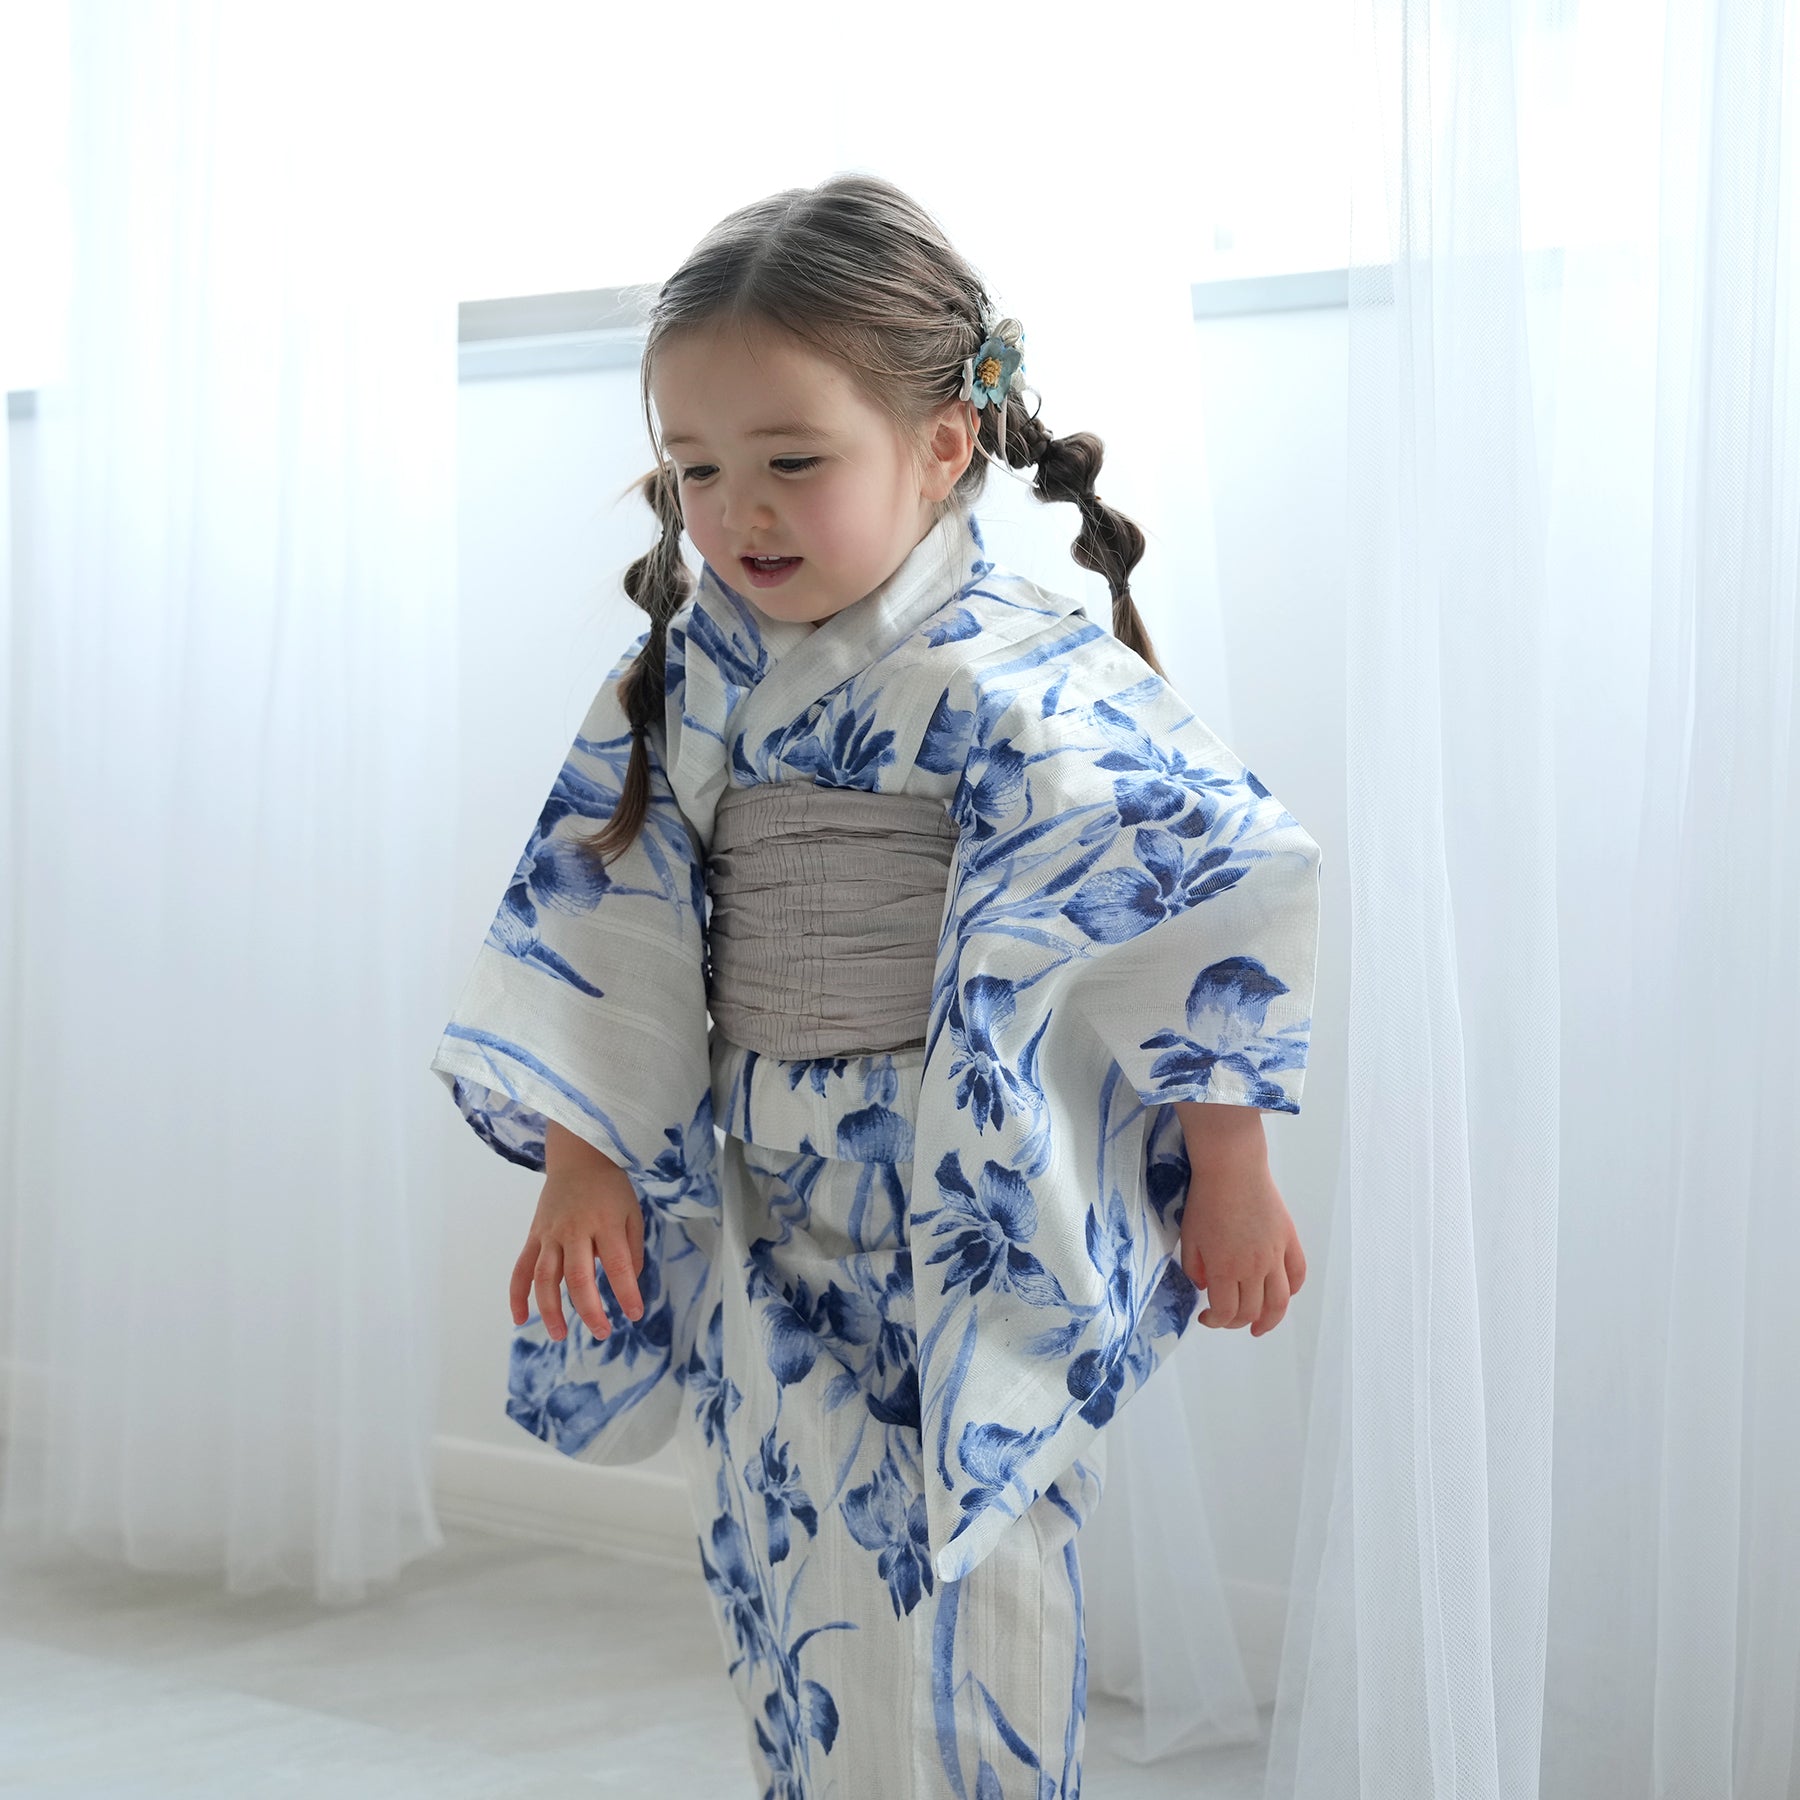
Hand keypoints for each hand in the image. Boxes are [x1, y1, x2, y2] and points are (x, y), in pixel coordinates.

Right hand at [509, 1159, 645, 1342]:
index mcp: (605, 1223)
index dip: (626, 1293)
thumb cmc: (611, 1189)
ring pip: (544, 1277)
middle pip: (578, 1276)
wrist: (578, 1157)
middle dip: (589, 1310)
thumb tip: (628, 1283)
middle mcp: (574, 1230)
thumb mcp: (632, 1213)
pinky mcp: (534, 1235)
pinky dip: (516, 1295)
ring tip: (560, 1335)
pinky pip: (520, 1268)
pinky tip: (520, 1318)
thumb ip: (632, 1249)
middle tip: (602, 1333)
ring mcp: (549, 1233)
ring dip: (550, 1310)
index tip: (635, 1314)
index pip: (617, 1265)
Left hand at [1173, 1103, 1305, 1336]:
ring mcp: (1276, 1255)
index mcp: (1225, 1269)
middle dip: (1236, 1322)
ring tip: (1260, 1327)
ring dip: (1271, 1320)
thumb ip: (1194, 1269)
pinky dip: (1292, 1290)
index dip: (1215, 1322)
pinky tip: (1282, 1295)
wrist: (1232, 1169)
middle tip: (1227, 1318)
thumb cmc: (1205, 1201)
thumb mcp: (1189, 1238)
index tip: (1206, 1317)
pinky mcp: (1289, 1240)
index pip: (1226, 1312)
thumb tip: (1207, 1288)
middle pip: (1252, 1311)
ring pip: (1280, 1301)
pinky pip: (1298, 1274)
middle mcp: (1254, 1268)